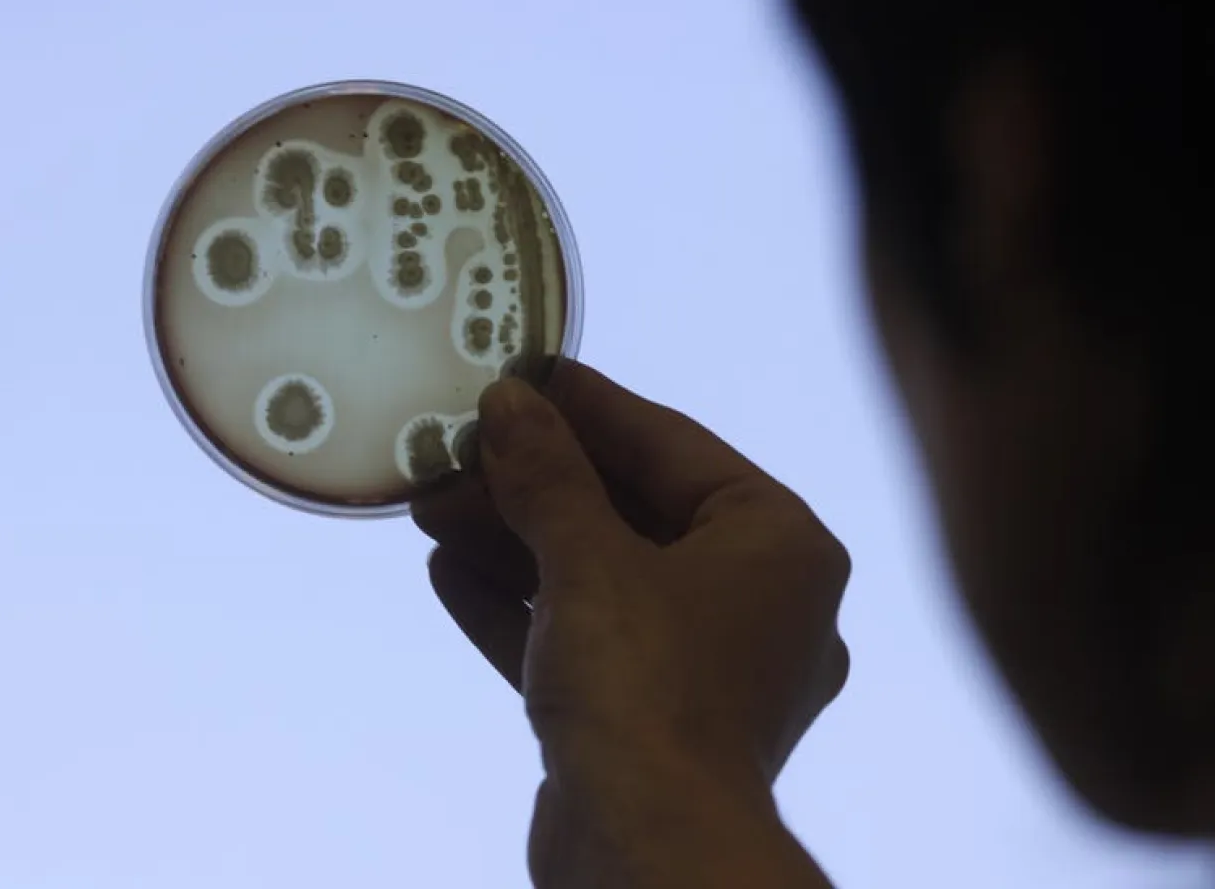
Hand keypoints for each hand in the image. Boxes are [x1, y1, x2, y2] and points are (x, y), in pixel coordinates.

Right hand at [413, 361, 849, 886]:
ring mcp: (712, 668)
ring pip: (605, 580)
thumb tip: (511, 402)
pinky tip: (449, 573)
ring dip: (517, 544)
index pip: (674, 446)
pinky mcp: (659, 721)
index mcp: (782, 545)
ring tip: (433, 505)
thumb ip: (548, 475)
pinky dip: (526, 609)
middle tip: (454, 449)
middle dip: (536, 485)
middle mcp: (762, 602)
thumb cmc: (646, 690)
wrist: (651, 856)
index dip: (590, 406)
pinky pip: (592, 641)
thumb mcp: (589, 562)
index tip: (524, 373)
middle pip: (634, 514)